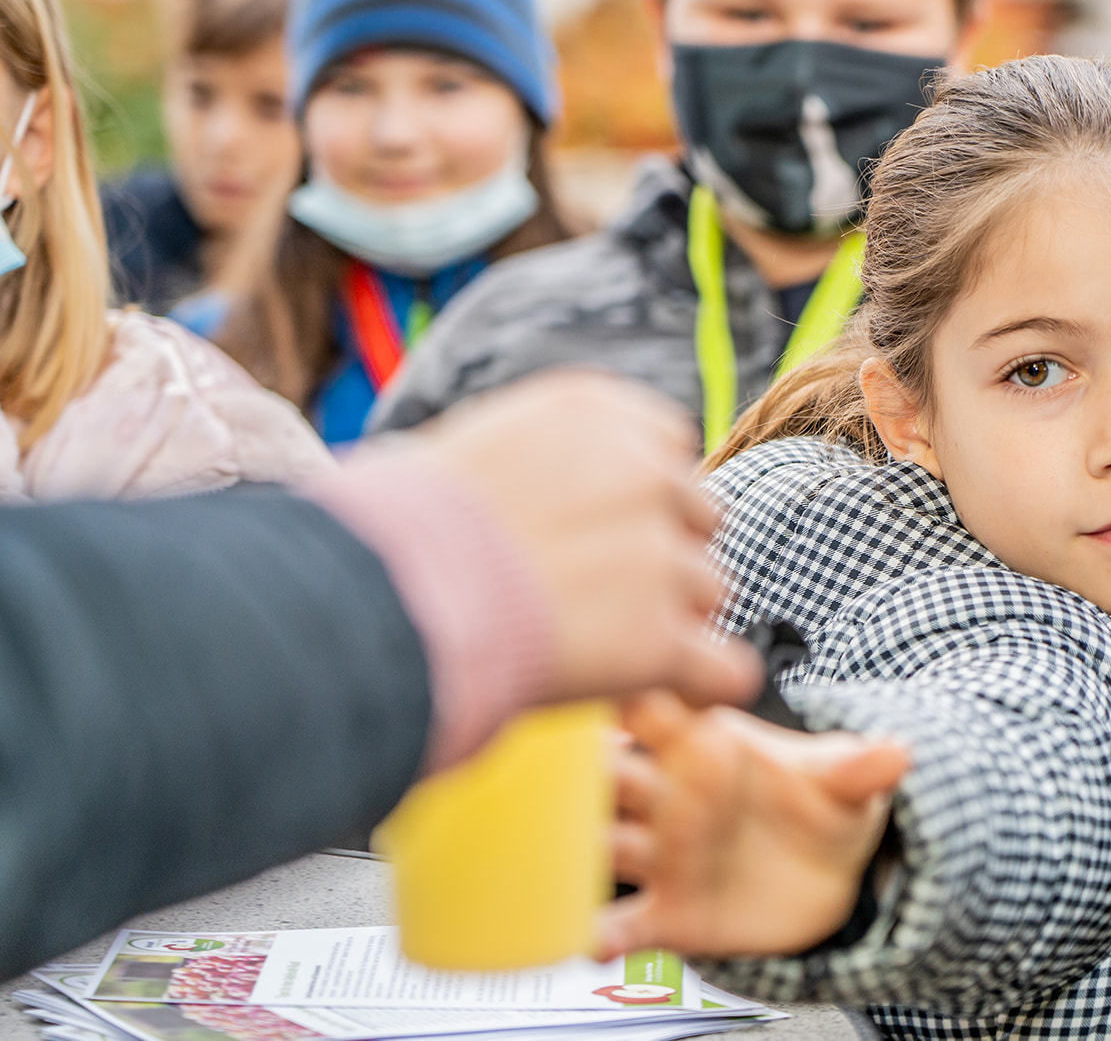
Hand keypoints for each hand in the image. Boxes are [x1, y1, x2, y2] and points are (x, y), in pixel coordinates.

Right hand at [409, 371, 760, 709]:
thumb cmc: (393, 529)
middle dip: (660, 558)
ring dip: (668, 623)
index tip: (599, 534)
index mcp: (598, 412)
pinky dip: (702, 689)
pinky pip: (726, 670)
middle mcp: (645, 472)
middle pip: (694, 519)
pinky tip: (670, 697)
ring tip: (596, 650)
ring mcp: (661, 556)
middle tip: (597, 599)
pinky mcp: (662, 637)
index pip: (666, 448)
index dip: (639, 501)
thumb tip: (528, 489)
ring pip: (707, 593)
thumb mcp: (465, 449)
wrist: (385, 593)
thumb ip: (535, 461)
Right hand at [601, 691, 910, 959]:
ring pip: (609, 844)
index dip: (641, 701)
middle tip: (576, 772)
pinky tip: (595, 940)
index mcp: (702, 744)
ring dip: (585, 848)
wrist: (828, 876)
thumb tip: (898, 753)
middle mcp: (669, 795)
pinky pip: (628, 924)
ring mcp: (663, 853)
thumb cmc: (821, 803)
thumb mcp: (843, 782)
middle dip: (594, 772)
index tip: (624, 695)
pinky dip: (605, 933)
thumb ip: (858, 770)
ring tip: (571, 854)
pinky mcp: (669, 911)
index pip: (662, 713)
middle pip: (617, 776)